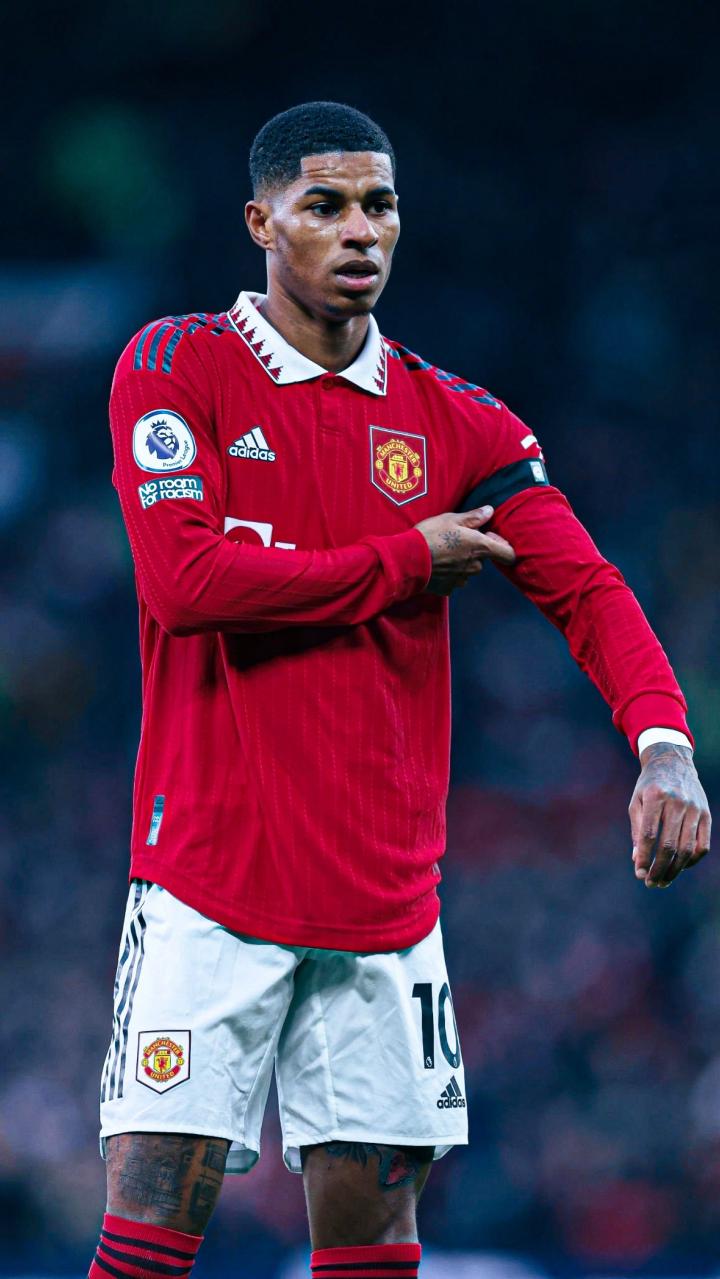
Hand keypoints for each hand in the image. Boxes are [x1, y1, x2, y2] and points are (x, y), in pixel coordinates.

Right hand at [414, 505, 515, 595]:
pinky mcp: (448, 588)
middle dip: (474, 550)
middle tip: (456, 539)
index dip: (501, 544)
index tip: (488, 537)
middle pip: (484, 559)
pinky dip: (449, 573)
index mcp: (480, 547)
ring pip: (468, 569)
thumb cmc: (431, 535)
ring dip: (462, 562)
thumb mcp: (451, 519)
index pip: (508, 554)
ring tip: (443, 552)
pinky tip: (436, 565)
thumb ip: (474, 517)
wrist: (407, 560)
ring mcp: (462, 579)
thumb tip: (490, 511)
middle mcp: (475, 566)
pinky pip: (454, 579)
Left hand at [629, 743, 710, 886]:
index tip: (639, 873)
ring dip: (675, 869)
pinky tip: (680, 867)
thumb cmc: (649, 786)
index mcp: (655, 796)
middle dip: (659, 869)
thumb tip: (637, 861)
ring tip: (663, 881)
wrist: (673, 762)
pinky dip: (692, 860)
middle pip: (669, 845)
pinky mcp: (706, 814)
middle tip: (651, 883)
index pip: (649, 835)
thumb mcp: (636, 802)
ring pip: (687, 849)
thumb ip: (637, 830)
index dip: (644, 857)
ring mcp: (694, 809)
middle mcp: (677, 802)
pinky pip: (702, 845)